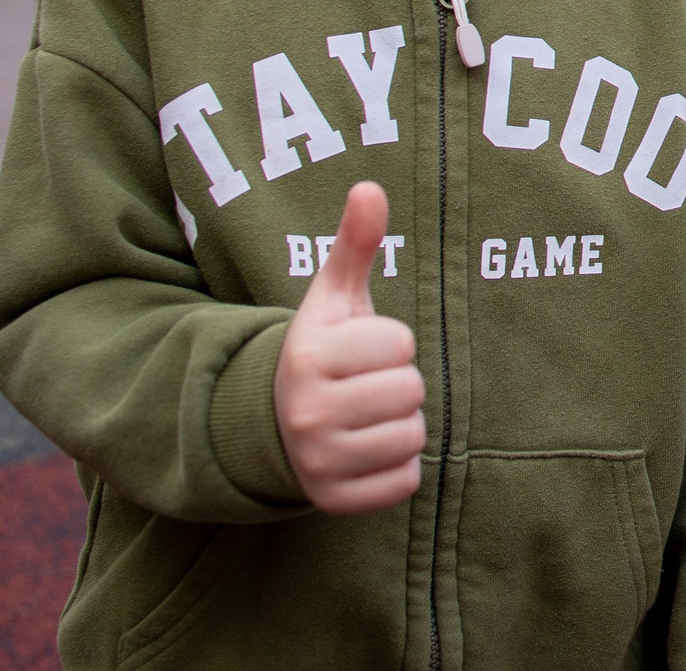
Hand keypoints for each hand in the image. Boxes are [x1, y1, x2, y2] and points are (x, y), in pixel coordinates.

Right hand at [274, 181, 426, 513]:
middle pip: (410, 391)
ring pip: (412, 436)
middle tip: (363, 386)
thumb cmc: (323, 351)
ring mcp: (317, 461)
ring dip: (399, 425)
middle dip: (397, 384)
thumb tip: (370, 186)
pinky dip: (396, 468)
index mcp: (307, 356)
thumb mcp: (334, 298)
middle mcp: (306, 412)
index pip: (401, 344)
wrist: (273, 423)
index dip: (391, 343)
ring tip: (364, 416)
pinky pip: (405, 481)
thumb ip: (356, 243)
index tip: (360, 350)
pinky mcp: (335, 500)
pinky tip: (365, 450)